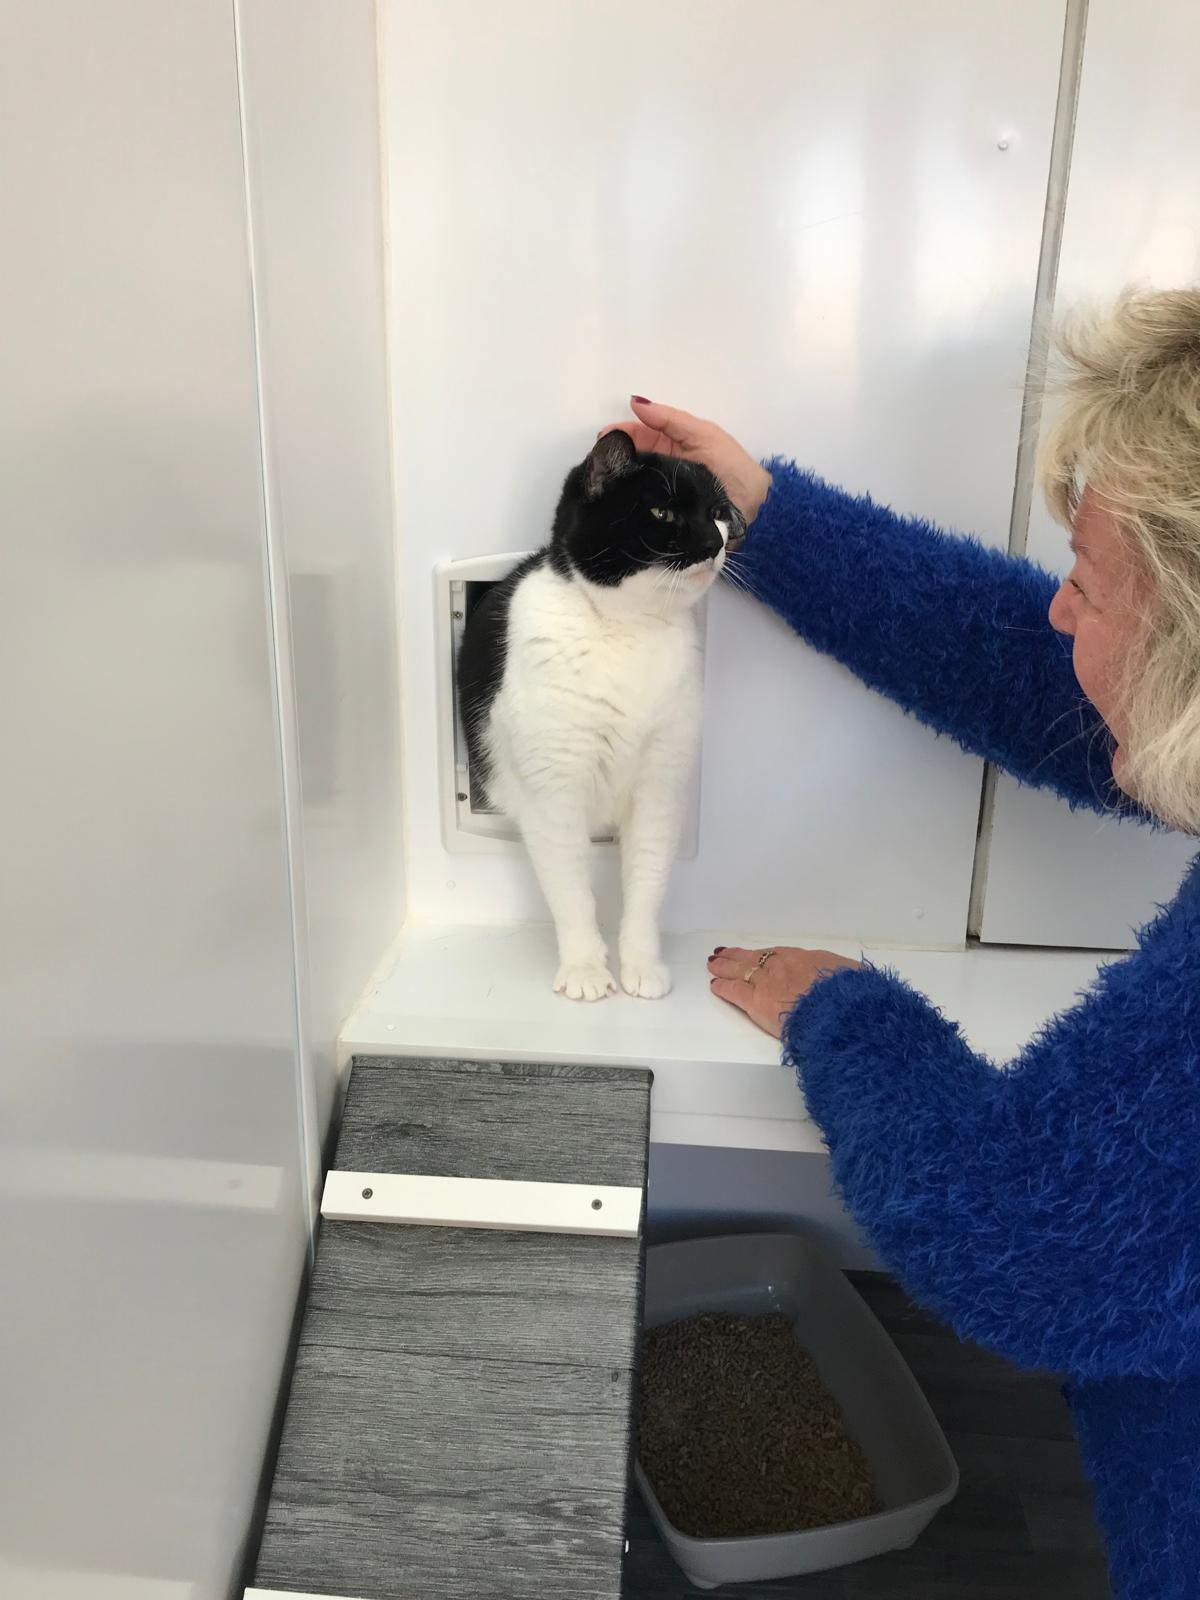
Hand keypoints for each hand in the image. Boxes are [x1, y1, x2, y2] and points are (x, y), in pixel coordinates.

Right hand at [599, 397, 771, 524]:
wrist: (753, 508)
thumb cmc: (732, 467)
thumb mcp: (703, 434)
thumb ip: (670, 419)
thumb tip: (635, 402)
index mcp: (674, 444)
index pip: (641, 435)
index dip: (623, 434)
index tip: (604, 438)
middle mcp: (666, 468)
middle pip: (634, 458)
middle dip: (616, 456)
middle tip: (599, 459)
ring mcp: (663, 492)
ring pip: (635, 482)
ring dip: (619, 478)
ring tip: (601, 477)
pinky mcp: (663, 517)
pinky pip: (642, 505)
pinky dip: (629, 500)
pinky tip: (616, 498)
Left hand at [707, 946, 862, 1038]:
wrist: (840, 1009)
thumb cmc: (852, 996)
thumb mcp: (854, 979)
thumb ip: (844, 978)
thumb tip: (850, 981)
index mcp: (808, 960)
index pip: (780, 955)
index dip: (765, 955)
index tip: (758, 954)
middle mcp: (784, 966)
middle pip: (756, 958)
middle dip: (739, 956)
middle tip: (725, 953)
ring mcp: (768, 982)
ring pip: (741, 970)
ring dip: (726, 967)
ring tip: (714, 963)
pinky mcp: (757, 1002)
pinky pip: (735, 990)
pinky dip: (724, 987)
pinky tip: (716, 984)